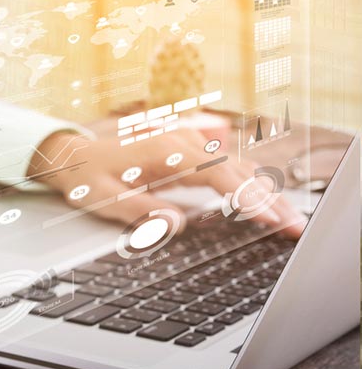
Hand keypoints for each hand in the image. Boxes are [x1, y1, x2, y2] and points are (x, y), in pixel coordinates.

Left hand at [29, 126, 305, 237]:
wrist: (72, 153)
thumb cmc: (88, 177)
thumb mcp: (105, 199)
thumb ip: (140, 212)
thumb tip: (174, 226)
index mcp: (166, 152)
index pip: (219, 176)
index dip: (247, 199)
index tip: (270, 218)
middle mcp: (183, 141)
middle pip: (237, 171)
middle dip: (269, 200)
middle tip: (295, 227)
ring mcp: (187, 142)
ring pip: (235, 167)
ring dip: (263, 193)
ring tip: (289, 219)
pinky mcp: (187, 148)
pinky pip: (224, 166)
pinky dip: (247, 184)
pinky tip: (263, 201)